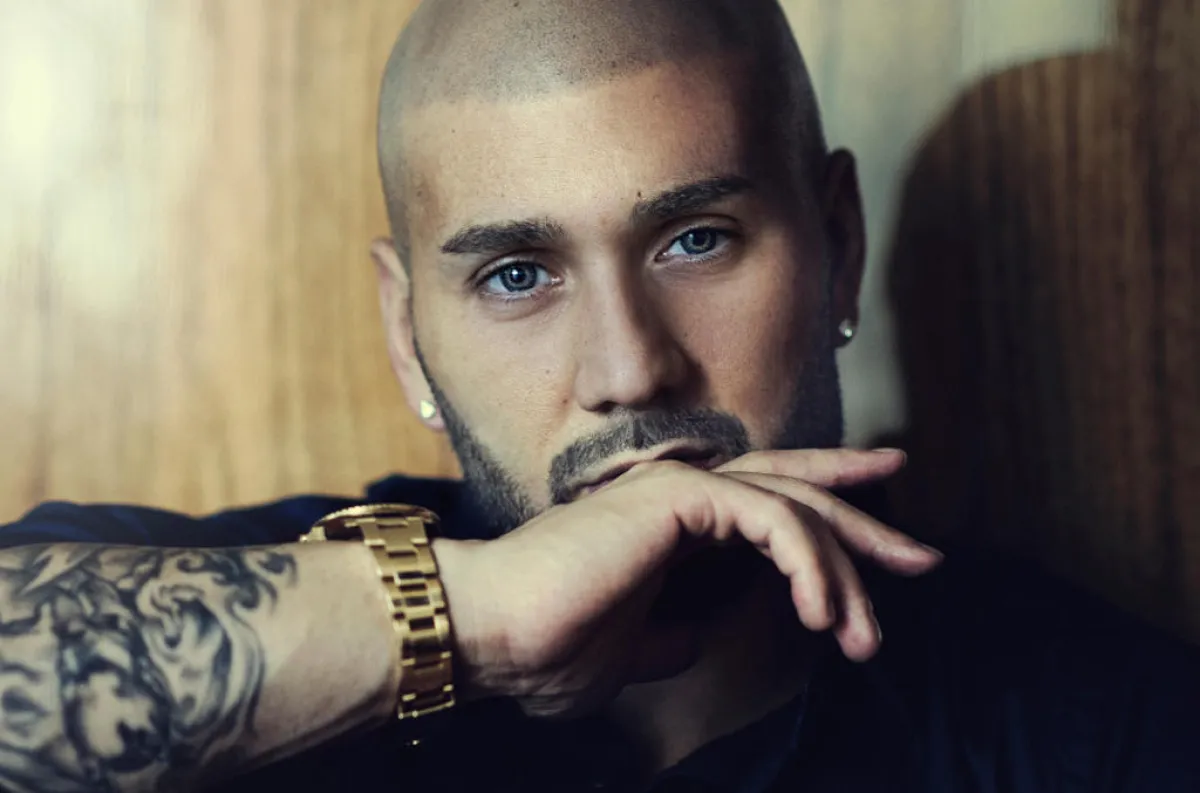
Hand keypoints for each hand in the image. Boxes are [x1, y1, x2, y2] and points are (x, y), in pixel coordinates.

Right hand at [433, 448, 940, 716]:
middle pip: (798, 491)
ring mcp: (680, 488)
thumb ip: (672, 633)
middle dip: (866, 524)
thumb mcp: (633, 652)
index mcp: (672, 523)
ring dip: (842, 572)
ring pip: (795, 509)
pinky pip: (772, 520)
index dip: (830, 504)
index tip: (887, 528)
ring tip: (861, 637)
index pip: (768, 503)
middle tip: (923, 559)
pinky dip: (808, 562)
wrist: (491, 636)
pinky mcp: (678, 497)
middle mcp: (680, 494)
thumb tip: (700, 636)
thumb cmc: (546, 647)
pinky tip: (817, 613)